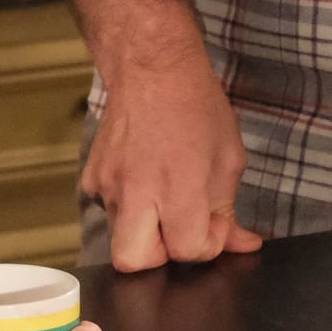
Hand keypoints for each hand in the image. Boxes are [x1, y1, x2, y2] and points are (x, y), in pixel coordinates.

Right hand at [81, 62, 265, 272]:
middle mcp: (137, 190)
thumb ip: (229, 210)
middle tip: (178, 231)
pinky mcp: (90, 177)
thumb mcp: (229, 158)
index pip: (187, 248)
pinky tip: (144, 180)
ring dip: (145, 230)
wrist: (152, 68)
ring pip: (119, 237)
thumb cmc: (197, 107)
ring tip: (162, 196)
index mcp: (178, 185)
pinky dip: (128, 207)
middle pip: (133, 261)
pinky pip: (107, 210)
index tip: (214, 223)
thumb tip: (241, 245)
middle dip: (160, 257)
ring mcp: (107, 184)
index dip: (207, 244)